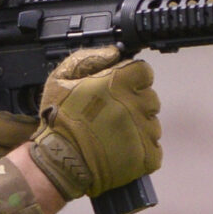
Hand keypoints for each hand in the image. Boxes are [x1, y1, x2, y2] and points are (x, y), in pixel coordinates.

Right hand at [26, 49, 162, 199]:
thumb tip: (113, 52)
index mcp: (119, 83)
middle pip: (150, 98)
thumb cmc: (58, 121)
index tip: (119, 89)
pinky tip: (120, 150)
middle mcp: (136, 105)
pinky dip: (140, 150)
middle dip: (134, 104)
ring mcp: (145, 132)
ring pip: (152, 124)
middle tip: (111, 115)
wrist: (60, 162)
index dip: (131, 80)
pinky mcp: (148, 156)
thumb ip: (88, 58)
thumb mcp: (60, 79)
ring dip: (137, 128)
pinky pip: (154, 148)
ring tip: (112, 136)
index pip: (144, 72)